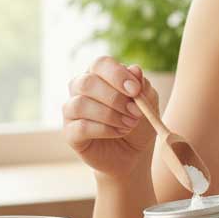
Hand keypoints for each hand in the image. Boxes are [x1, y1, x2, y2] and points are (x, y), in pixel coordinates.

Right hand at [62, 56, 159, 178]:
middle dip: (115, 98)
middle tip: (136, 112)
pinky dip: (104, 130)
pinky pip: (81, 127)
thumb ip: (142, 85)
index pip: (100, 64)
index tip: (135, 90)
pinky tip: (118, 132)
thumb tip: (135, 69)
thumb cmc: (139, 122)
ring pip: (81, 104)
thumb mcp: (148, 102)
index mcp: (99, 75)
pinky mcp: (70, 133)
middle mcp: (81, 89)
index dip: (117, 74)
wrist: (135, 153)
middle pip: (87, 82)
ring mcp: (72, 111)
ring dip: (110, 115)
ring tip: (129, 124)